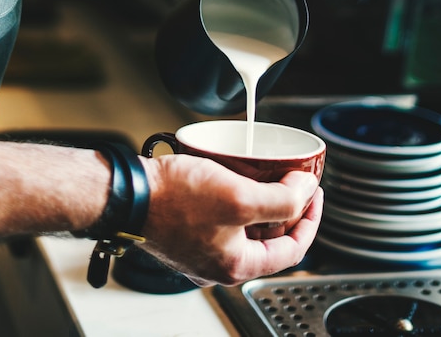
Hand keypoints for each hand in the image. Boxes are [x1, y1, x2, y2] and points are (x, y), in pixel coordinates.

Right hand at [140, 154, 322, 285]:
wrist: (125, 194)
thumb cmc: (172, 199)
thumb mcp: (238, 197)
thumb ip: (281, 199)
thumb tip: (306, 191)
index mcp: (236, 265)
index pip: (292, 248)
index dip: (310, 218)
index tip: (315, 193)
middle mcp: (218, 264)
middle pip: (268, 238)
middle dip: (285, 207)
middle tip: (293, 181)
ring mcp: (200, 250)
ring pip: (244, 228)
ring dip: (259, 202)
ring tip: (266, 175)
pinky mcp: (186, 233)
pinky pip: (222, 220)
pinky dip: (234, 201)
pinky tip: (233, 180)